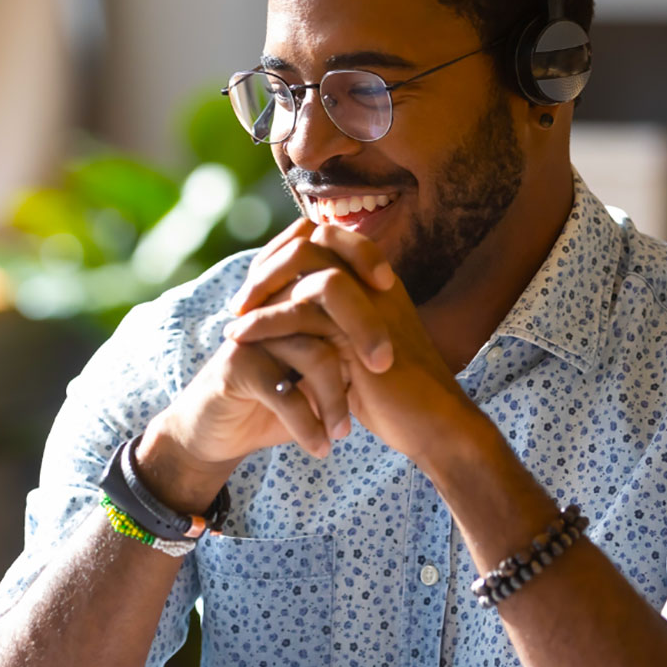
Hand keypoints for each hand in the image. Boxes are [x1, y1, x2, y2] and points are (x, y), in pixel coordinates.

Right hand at [136, 219, 397, 508]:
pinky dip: (308, 425)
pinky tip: (320, 447)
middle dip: (364, 331)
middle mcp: (271, 306)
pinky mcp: (236, 367)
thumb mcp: (316, 369)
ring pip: (313, 353)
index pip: (328, 251)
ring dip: (335, 398)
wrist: (220, 432)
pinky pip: (285, 393)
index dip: (362, 255)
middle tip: (383, 367)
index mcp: (290, 296)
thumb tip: (403, 331)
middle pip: (326, 294)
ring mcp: (252, 334)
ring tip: (344, 433)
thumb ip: (345, 343)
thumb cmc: (278, 397)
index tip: (391, 287)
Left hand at [224, 219, 476, 462]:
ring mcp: (370, 301)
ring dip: (261, 288)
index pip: (325, 239)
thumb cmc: (394, 396)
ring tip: (234, 320)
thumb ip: (331, 325)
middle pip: (312, 240)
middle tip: (240, 300)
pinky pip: (302, 310)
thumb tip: (289, 314)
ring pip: (305, 267)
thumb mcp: (356, 351)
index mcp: (377, 281)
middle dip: (268, 265)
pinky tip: (240, 337)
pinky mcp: (360, 331)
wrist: (432, 426)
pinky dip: (264, 321)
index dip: (285, 254)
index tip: (256, 287)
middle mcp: (375, 282)